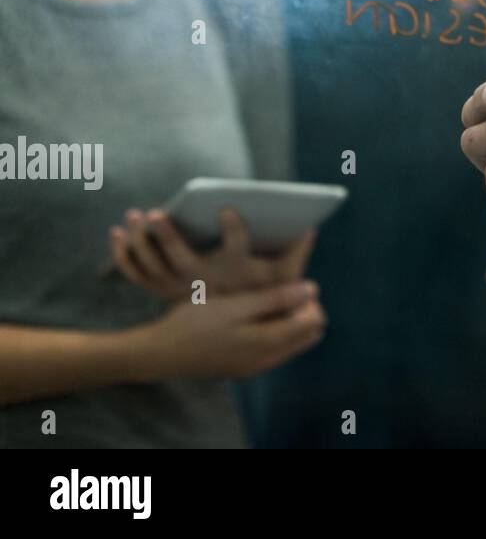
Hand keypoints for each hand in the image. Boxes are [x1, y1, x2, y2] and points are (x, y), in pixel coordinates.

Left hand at [109, 207, 315, 299]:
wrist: (231, 332)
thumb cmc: (262, 293)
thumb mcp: (284, 278)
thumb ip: (298, 254)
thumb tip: (311, 227)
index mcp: (235, 273)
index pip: (236, 250)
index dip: (232, 231)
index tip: (226, 209)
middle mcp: (206, 283)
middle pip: (181, 260)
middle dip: (166, 236)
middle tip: (154, 213)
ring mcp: (181, 289)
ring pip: (153, 267)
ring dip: (139, 242)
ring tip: (133, 216)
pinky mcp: (164, 291)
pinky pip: (138, 275)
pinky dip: (124, 256)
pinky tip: (117, 234)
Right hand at [136, 282, 326, 381]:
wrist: (160, 353)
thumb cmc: (195, 322)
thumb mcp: (235, 305)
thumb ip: (274, 299)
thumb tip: (313, 288)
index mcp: (268, 344)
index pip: (314, 321)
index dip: (307, 298)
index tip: (286, 282)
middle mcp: (267, 361)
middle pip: (308, 333)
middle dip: (303, 309)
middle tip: (277, 290)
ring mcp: (255, 367)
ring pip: (292, 340)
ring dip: (288, 319)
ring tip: (263, 299)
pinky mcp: (243, 367)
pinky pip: (275, 347)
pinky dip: (274, 329)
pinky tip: (251, 314)